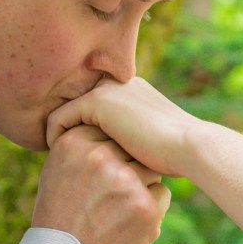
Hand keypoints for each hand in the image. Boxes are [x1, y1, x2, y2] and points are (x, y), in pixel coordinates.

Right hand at [32, 125, 169, 243]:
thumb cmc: (60, 216)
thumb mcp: (57, 171)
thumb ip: (81, 146)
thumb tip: (109, 125)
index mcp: (73, 143)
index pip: (109, 130)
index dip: (111, 151)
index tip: (101, 171)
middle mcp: (99, 157)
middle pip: (132, 147)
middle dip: (128, 165)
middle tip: (111, 193)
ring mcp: (124, 181)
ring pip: (150, 169)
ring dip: (141, 185)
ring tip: (117, 209)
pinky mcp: (144, 206)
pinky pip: (161, 193)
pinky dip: (150, 207)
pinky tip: (128, 222)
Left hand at [46, 77, 202, 177]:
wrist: (189, 147)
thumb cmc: (176, 157)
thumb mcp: (150, 145)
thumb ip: (131, 142)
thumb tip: (119, 158)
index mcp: (132, 91)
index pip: (96, 108)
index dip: (82, 130)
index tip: (75, 156)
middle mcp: (118, 84)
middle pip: (77, 106)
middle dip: (67, 130)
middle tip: (59, 158)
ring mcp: (107, 90)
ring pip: (66, 111)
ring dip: (58, 135)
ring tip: (55, 159)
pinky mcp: (97, 102)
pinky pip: (59, 118)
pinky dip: (53, 137)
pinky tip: (57, 158)